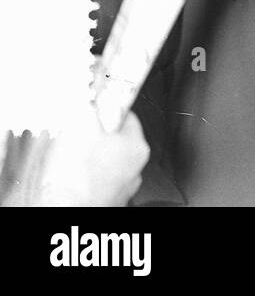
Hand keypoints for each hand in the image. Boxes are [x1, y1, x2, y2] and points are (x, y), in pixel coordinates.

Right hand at [33, 108, 148, 206]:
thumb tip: (92, 99)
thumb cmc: (75, 176)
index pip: (128, 116)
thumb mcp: (80, 126)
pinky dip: (83, 178)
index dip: (108, 109)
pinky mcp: (105, 201)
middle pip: (116, 140)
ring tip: (69, 160)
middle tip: (76, 135)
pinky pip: (95, 182)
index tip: (96, 107)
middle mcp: (135, 169)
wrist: (63, 211)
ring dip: (88, 158)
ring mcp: (121, 188)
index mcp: (137, 146)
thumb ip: (90, 107)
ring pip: (105, 162)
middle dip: (96, 135)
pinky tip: (69, 178)